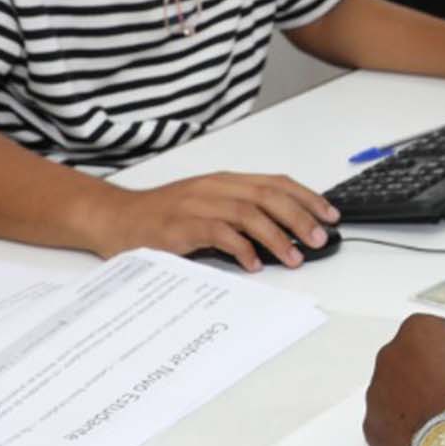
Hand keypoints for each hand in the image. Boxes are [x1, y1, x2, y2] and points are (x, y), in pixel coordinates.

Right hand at [90, 173, 337, 271]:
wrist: (114, 219)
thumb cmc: (161, 218)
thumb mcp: (206, 207)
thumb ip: (239, 215)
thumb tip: (283, 235)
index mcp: (225, 181)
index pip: (276, 183)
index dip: (307, 197)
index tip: (330, 215)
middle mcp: (215, 188)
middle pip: (268, 196)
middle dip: (300, 217)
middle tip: (319, 239)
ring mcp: (198, 204)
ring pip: (249, 213)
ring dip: (277, 236)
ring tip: (294, 257)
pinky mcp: (182, 226)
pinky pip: (219, 233)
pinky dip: (241, 248)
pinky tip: (254, 264)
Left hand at [362, 314, 444, 445]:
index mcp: (419, 331)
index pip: (437, 336)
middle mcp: (389, 357)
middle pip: (412, 364)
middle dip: (431, 378)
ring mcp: (376, 397)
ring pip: (397, 397)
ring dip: (415, 406)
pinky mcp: (371, 432)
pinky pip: (389, 428)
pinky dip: (406, 435)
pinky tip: (432, 445)